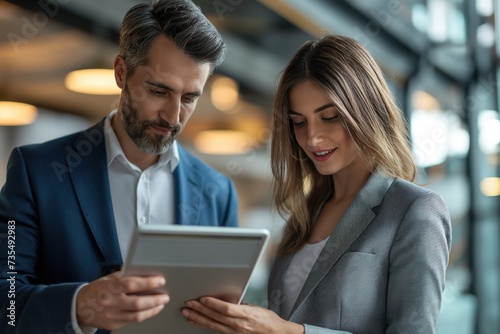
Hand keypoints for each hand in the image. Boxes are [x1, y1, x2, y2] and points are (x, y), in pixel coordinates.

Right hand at [76, 271, 168, 329]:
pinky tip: (150, 310)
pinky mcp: (114, 324)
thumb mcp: (108, 279)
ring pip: (137, 315)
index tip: (160, 280)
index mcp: (110, 287)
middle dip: (155, 299)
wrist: (78, 307)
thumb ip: (124, 276)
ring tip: (161, 304)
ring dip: (152, 309)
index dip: (148, 282)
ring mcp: (112, 315)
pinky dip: (143, 315)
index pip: (132, 284)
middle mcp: (111, 302)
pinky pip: (132, 321)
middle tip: (165, 296)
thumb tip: (143, 271)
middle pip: (138, 303)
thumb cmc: (96, 290)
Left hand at [182, 297, 303, 333]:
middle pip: (216, 317)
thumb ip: (241, 305)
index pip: (226, 309)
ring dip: (198, 318)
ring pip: (212, 325)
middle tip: (189, 304)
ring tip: (187, 313)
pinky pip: (215, 330)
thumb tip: (228, 299)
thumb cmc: (268, 321)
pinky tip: (196, 322)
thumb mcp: (256, 307)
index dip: (213, 304)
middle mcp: (239, 325)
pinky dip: (204, 326)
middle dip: (200, 310)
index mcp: (246, 315)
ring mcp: (235, 333)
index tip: (202, 299)